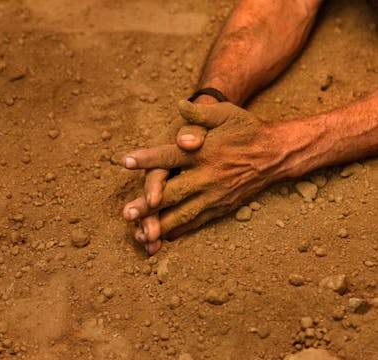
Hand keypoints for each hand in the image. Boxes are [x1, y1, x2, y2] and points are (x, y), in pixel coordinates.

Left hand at [123, 101, 286, 253]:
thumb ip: (200, 112)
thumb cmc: (246, 130)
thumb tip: (179, 106)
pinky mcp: (221, 207)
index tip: (126, 161)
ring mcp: (214, 195)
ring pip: (183, 213)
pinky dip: (179, 231)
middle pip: (173, 193)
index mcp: (205, 152)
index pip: (170, 155)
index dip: (148, 158)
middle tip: (127, 213)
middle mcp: (208, 176)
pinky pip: (197, 222)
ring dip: (160, 224)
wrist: (276, 154)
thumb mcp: (226, 113)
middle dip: (148, 204)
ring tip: (139, 234)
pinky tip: (163, 237)